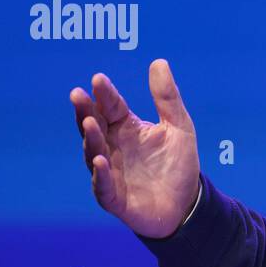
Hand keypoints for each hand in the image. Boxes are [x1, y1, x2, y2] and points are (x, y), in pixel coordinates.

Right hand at [69, 59, 200, 237]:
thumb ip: (167, 98)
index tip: (98, 79)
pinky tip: (99, 160)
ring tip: (90, 123)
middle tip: (78, 95)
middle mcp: (112, 148)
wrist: (187, 205)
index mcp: (126, 129)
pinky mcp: (114, 198)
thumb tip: (159, 61)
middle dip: (85, 112)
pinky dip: (100, 174)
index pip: (111, 107)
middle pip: (94, 127)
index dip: (104, 94)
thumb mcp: (179, 127)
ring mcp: (110, 173)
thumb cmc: (178, 165)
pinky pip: (103, 185)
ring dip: (90, 139)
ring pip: (93, 153)